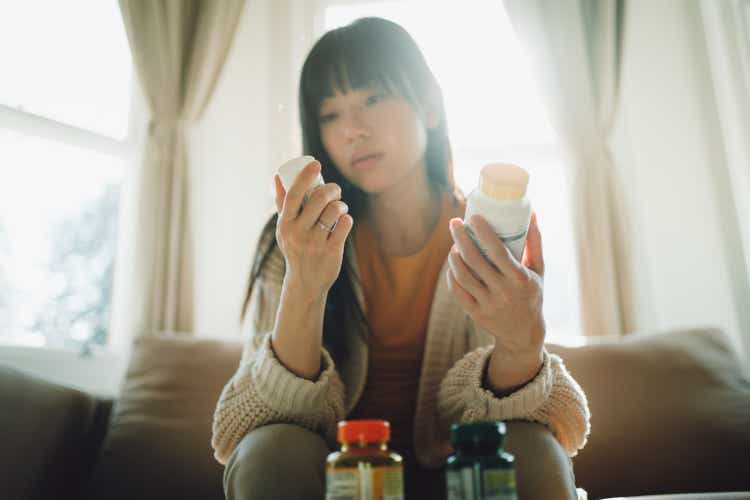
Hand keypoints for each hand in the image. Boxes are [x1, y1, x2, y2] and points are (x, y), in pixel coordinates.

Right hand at [274, 160, 353, 300]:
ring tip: (340, 207)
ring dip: (341, 204)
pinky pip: (344, 224)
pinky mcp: (331, 251)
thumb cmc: (296, 248)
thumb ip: (282, 203)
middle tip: (335, 190)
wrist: (305, 282)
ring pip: (334, 210)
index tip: (316, 163)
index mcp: (285, 223)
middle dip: (332, 189)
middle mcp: (298, 232)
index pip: (294, 194)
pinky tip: (344, 221)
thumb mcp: (285, 228)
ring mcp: (315, 243)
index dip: (305, 176)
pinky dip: (347, 218)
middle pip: (319, 199)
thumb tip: (276, 176)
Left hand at [446, 212, 545, 390]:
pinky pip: (458, 291)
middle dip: (461, 238)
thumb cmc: (532, 294)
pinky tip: (453, 264)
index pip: (498, 252)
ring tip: (453, 245)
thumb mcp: (538, 270)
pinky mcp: (476, 314)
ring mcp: (488, 304)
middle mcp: (503, 292)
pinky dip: (452, 275)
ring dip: (454, 257)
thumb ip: (534, 242)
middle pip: (475, 260)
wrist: (524, 333)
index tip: (474, 217)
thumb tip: (530, 213)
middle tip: (455, 223)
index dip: (484, 233)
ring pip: (463, 276)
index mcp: (520, 279)